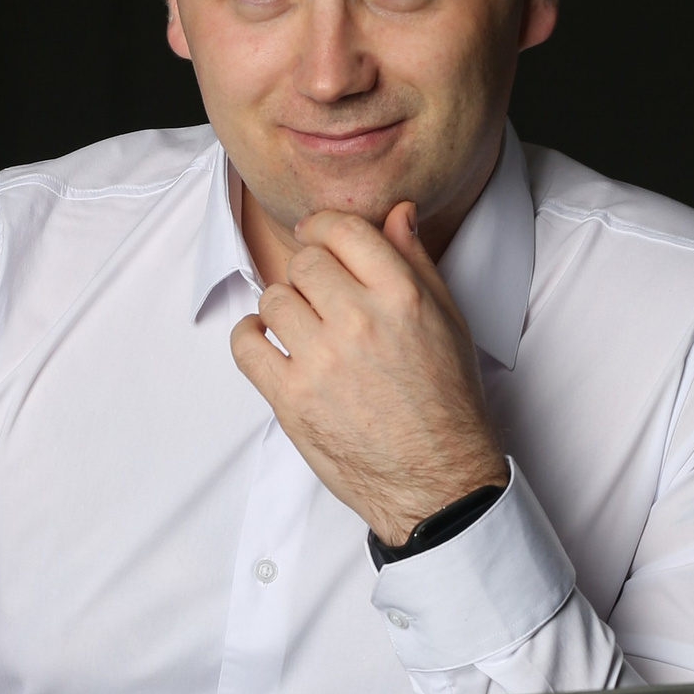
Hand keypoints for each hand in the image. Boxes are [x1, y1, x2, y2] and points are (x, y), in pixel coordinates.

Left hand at [230, 202, 507, 547]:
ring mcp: (322, 361)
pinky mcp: (292, 399)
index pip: (342, 230)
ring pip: (273, 299)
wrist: (438, 480)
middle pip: (304, 263)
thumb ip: (416, 264)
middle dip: (308, 274)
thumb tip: (396, 214)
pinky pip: (246, 345)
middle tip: (318, 297)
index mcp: (402, 297)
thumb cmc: (446, 404)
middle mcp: (360, 322)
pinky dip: (250, 337)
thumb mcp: (448, 323)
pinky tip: (268, 343)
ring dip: (283, 308)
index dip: (322, 227)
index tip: (316, 238)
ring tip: (300, 328)